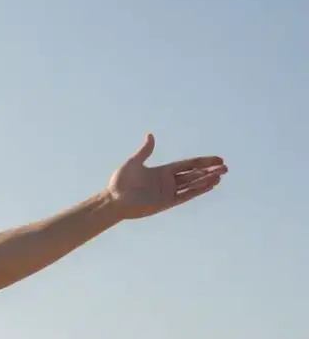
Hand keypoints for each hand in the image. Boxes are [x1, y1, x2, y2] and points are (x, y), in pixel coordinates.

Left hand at [105, 133, 227, 220]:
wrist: (113, 200)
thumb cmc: (120, 182)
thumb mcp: (133, 162)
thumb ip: (145, 151)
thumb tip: (150, 135)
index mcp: (162, 172)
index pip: (187, 165)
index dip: (202, 162)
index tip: (217, 159)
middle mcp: (168, 182)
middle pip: (193, 175)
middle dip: (209, 171)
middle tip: (226, 167)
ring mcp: (168, 193)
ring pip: (192, 185)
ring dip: (207, 180)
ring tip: (222, 175)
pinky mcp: (166, 202)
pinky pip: (186, 196)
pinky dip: (198, 190)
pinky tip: (210, 185)